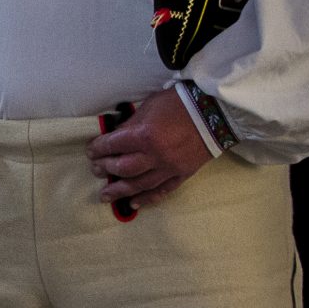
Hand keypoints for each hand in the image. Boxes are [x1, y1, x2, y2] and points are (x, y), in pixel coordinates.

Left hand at [87, 88, 210, 207]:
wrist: (217, 111)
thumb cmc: (180, 103)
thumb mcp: (149, 106)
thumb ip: (131, 124)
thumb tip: (115, 137)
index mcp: (144, 135)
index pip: (113, 145)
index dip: (98, 149)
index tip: (91, 151)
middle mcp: (155, 155)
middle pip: (122, 168)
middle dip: (106, 169)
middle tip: (96, 170)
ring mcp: (170, 167)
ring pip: (139, 184)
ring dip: (119, 191)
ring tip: (105, 195)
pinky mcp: (183, 174)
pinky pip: (162, 191)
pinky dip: (147, 199)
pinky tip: (133, 203)